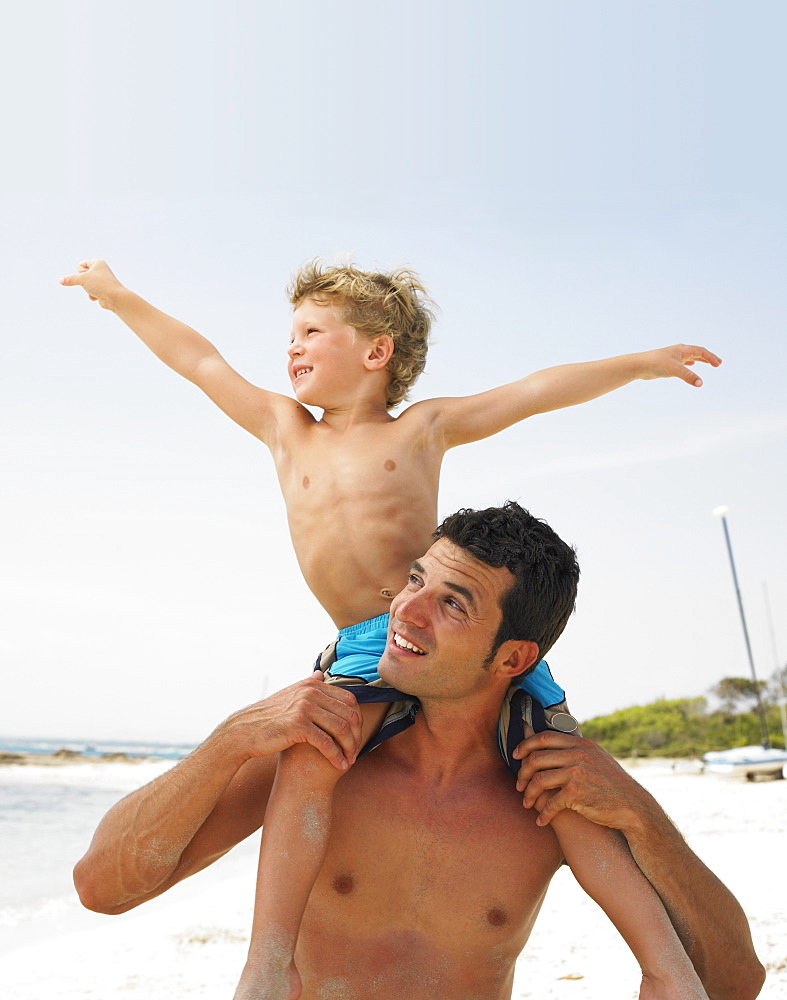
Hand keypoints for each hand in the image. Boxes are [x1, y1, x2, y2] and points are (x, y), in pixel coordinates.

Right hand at [60, 259, 124, 308]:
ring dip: (88, 290)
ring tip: (96, 290)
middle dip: (84, 283)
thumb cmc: (101, 284)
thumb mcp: (82, 279)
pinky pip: (91, 292)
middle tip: (93, 284)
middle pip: (82, 277)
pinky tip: (99, 296)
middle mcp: (100, 270)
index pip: (80, 265)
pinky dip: (92, 295)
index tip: (89, 276)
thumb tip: (61, 280)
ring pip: (86, 286)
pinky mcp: (102, 290)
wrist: (114, 298)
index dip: (81, 272)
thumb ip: (70, 279)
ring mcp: (101, 281)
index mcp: (98, 263)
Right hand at [217, 670, 362, 770]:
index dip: (358, 720)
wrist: (243, 731)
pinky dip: (336, 756)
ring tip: (350, 761)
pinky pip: (326, 742)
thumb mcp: (289, 695)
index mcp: (312, 684)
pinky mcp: (298, 725)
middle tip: (357, 752)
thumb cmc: (268, 717)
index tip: (358, 736)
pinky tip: (339, 765)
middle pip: (348, 714)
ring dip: (349, 748)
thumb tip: (320, 674)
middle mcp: (310, 692)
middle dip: (356, 735)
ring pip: (341, 729)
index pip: (349, 700)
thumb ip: (308, 686)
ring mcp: (304, 707)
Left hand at [513, 731, 652, 829]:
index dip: (526, 745)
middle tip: (519, 785)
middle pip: (536, 758)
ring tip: (527, 804)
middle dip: (522, 772)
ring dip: (529, 794)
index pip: (544, 737)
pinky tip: (541, 821)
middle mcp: (577, 754)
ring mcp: (577, 772)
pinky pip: (550, 802)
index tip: (516, 755)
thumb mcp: (596, 758)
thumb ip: (576, 749)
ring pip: (539, 780)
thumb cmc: (612, 784)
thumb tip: (552, 743)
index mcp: (580, 743)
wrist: (633, 807)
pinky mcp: (576, 793)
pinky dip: (543, 814)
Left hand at [637, 344, 721, 386]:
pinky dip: (689, 363)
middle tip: (718, 363)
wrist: (639, 365)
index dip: (711, 357)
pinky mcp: (667, 363)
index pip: (701, 351)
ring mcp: (673, 357)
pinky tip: (690, 365)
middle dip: (708, 358)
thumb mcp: (675, 370)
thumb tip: (701, 383)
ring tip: (708, 363)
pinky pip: (682, 361)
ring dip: (700, 359)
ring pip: (690, 356)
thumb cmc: (655, 364)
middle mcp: (678, 351)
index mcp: (682, 350)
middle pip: (697, 352)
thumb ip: (688, 376)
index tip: (718, 364)